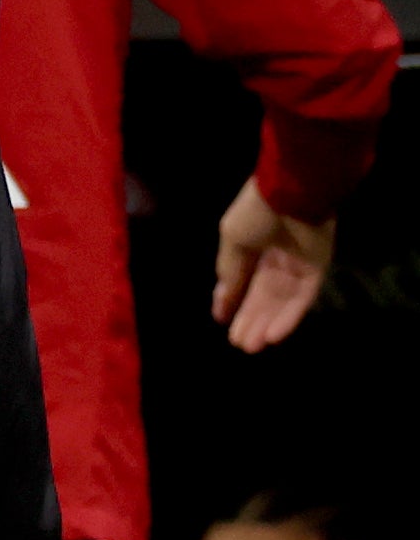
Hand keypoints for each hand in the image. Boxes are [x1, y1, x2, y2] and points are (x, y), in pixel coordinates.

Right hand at [213, 177, 335, 352]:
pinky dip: (289, 317)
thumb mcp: (233, 240)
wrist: (292, 193)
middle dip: (250, 319)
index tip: (222, 322)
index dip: (233, 301)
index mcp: (252, 247)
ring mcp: (298, 266)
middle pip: (262, 296)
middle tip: (239, 344)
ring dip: (267, 323)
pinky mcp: (317, 270)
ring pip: (281, 302)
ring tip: (252, 346)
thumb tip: (221, 300)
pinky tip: (274, 335)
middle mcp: (276, 259)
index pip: (242, 281)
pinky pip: (302, 298)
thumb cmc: (256, 212)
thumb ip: (230, 271)